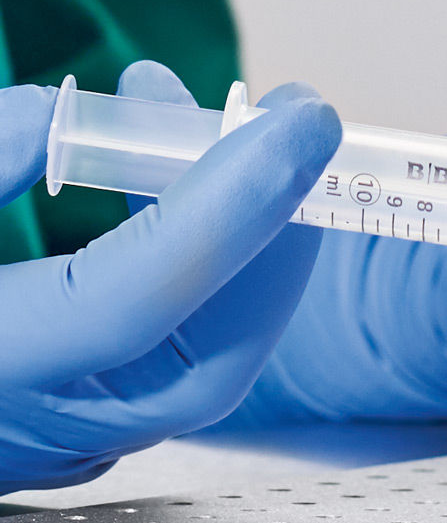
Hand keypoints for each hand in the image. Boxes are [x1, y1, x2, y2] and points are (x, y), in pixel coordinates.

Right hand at [0, 61, 339, 491]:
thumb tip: (65, 121)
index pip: (131, 302)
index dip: (225, 208)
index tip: (299, 126)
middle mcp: (38, 421)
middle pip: (210, 348)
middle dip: (273, 222)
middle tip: (292, 122)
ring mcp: (82, 436)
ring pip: (219, 353)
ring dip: (253, 232)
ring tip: (230, 127)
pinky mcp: (108, 418)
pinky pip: (198, 345)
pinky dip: (224, 261)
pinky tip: (198, 185)